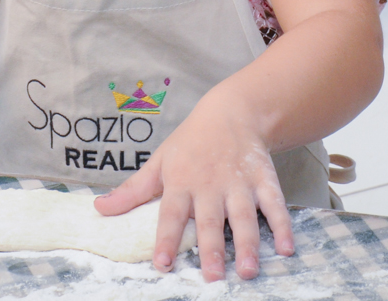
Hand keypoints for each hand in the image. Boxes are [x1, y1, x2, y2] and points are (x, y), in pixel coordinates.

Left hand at [93, 86, 292, 281]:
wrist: (231, 112)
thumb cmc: (190, 143)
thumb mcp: (159, 162)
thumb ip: (132, 190)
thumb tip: (99, 208)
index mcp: (180, 182)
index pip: (170, 214)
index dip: (166, 238)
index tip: (163, 263)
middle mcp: (209, 185)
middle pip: (210, 221)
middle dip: (211, 249)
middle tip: (213, 277)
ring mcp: (239, 182)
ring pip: (243, 216)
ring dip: (248, 244)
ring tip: (248, 270)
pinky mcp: (264, 178)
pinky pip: (275, 204)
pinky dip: (283, 225)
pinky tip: (288, 247)